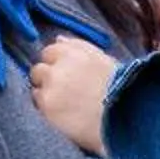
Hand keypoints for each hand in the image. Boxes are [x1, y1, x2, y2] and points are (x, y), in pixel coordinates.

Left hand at [29, 38, 119, 153]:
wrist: (123, 119)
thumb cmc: (121, 90)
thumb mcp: (104, 61)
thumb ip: (80, 47)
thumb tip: (58, 39)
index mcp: (75, 53)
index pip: (51, 51)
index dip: (56, 64)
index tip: (65, 75)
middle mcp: (60, 66)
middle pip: (40, 68)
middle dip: (47, 78)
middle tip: (63, 93)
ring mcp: (51, 85)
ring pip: (36, 86)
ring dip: (45, 93)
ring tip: (66, 106)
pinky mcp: (47, 105)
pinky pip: (36, 103)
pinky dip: (46, 109)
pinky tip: (64, 115)